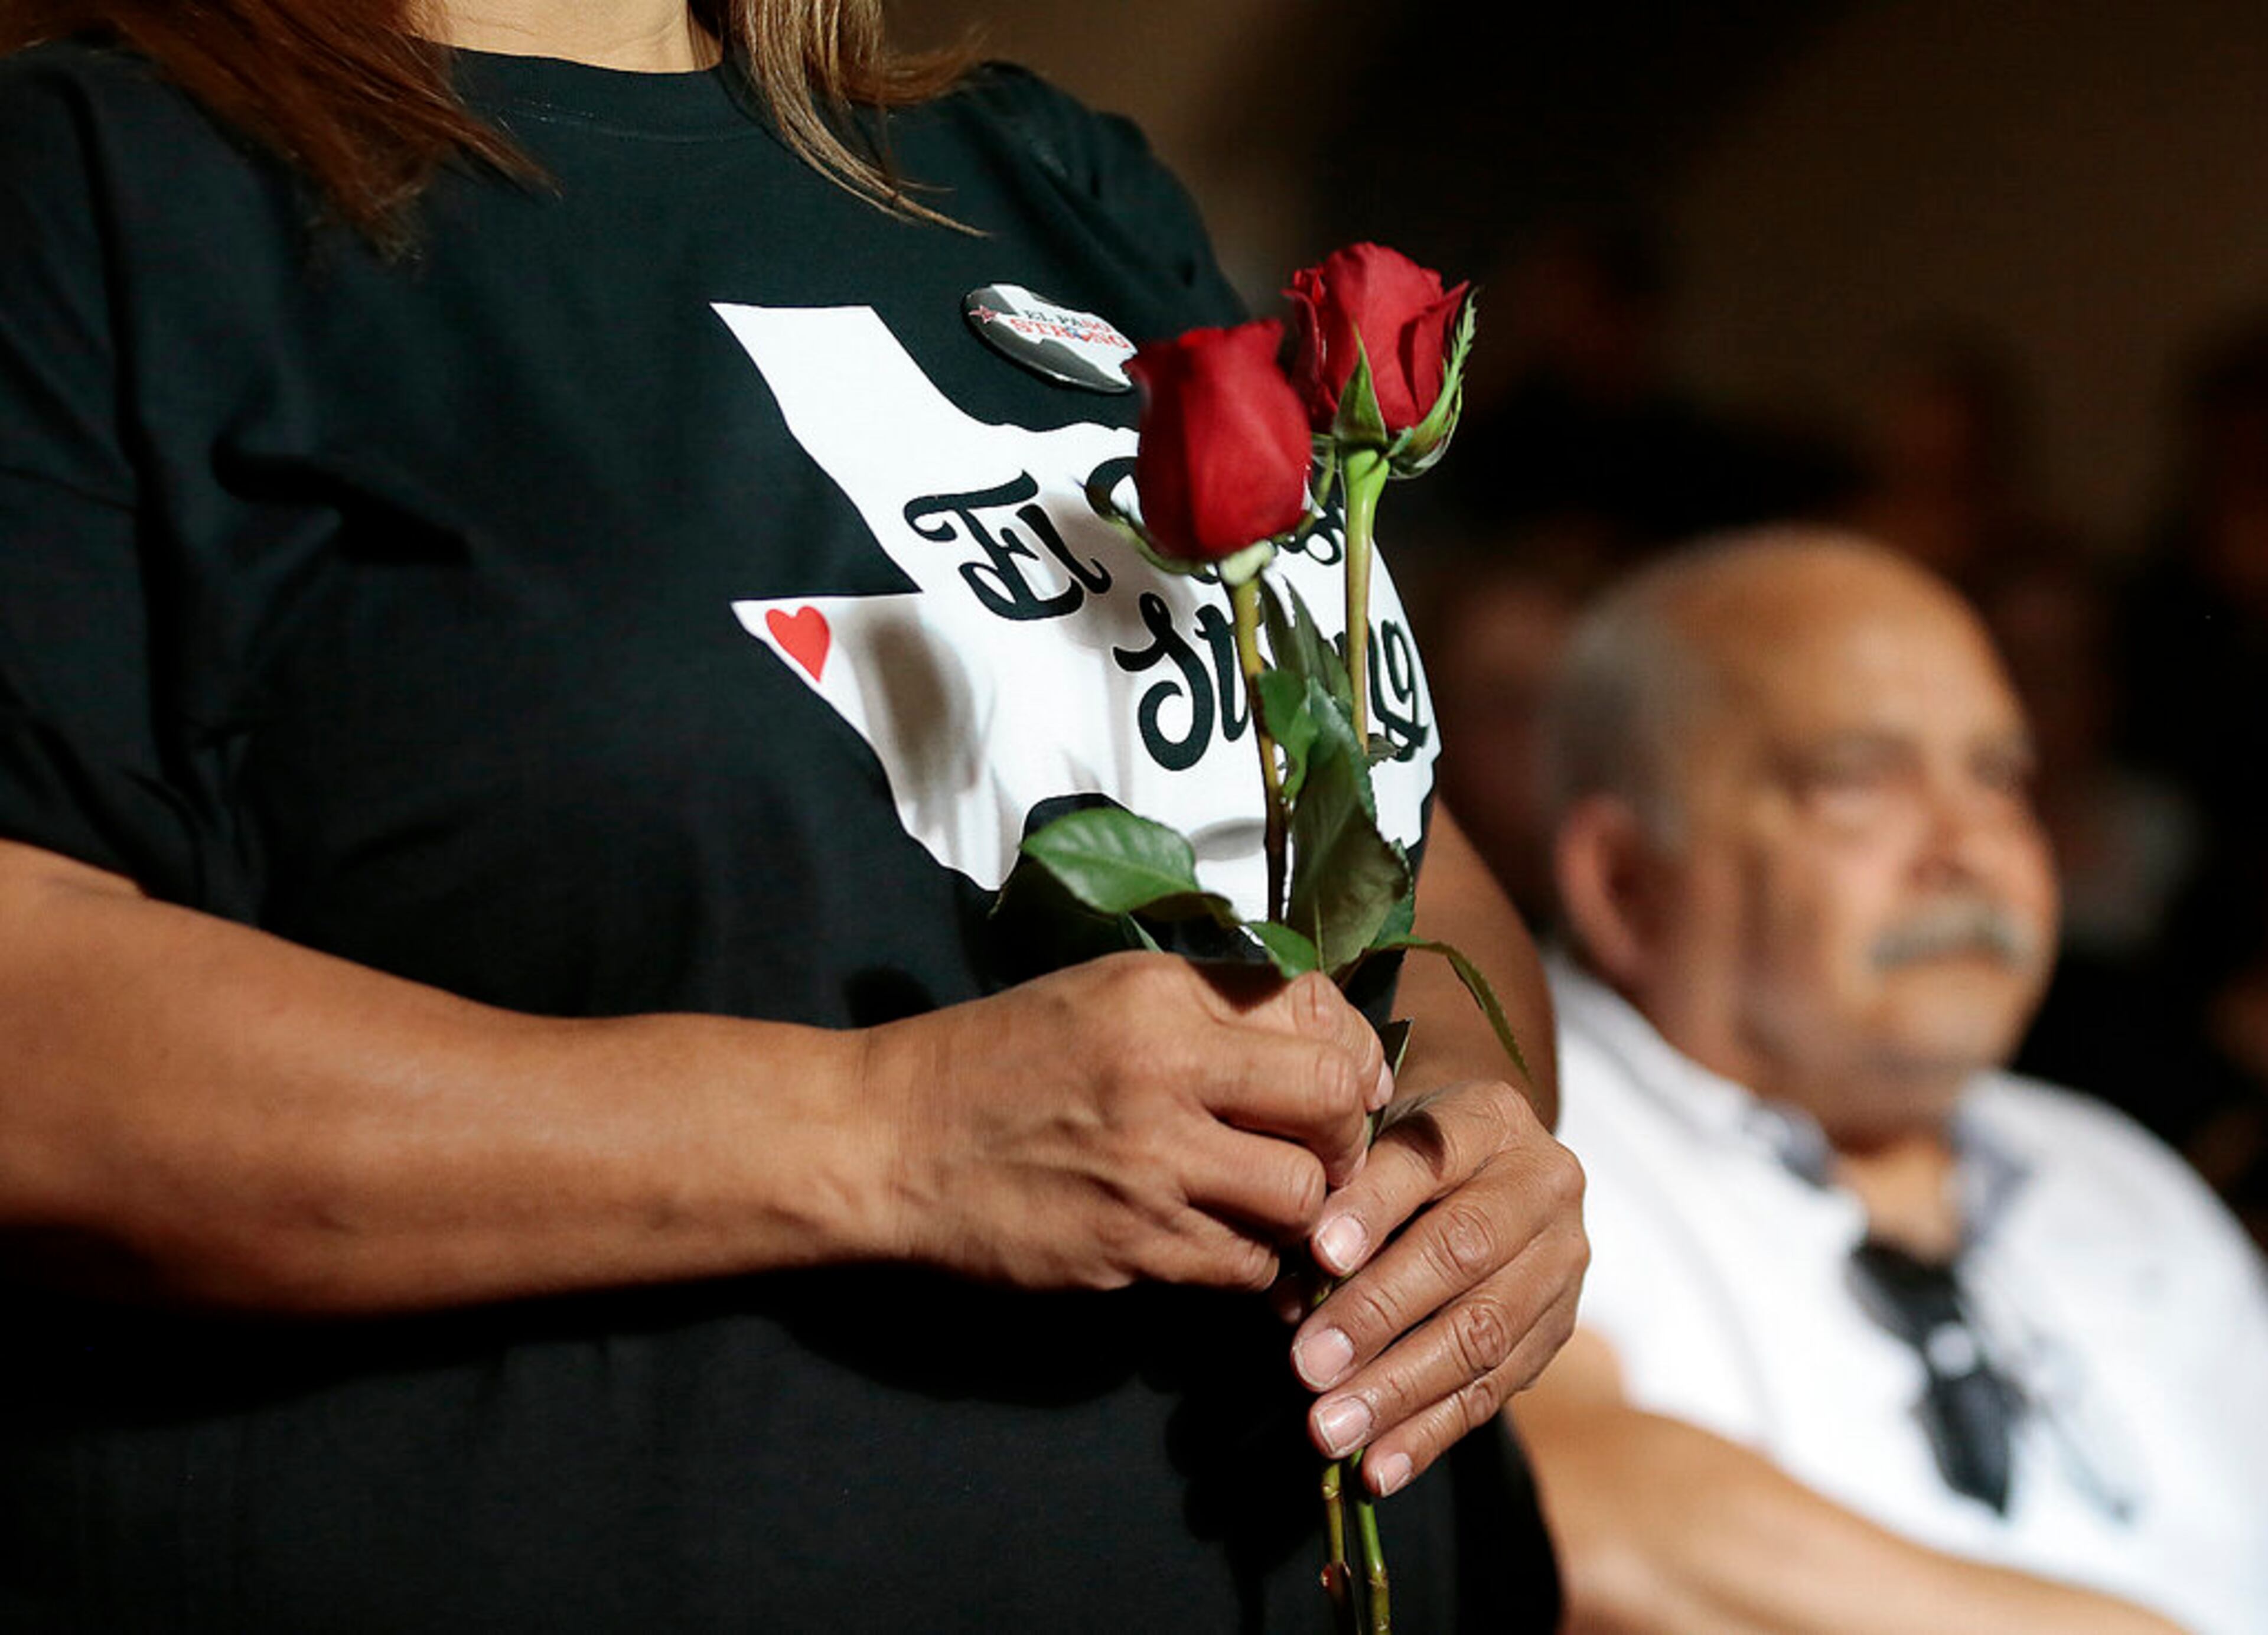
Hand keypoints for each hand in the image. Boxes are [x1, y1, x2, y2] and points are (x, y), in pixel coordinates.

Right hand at [859, 953, 1391, 1292]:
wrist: (887, 1139)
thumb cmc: (994, 1060)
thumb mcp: (1099, 994)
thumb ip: (1203, 1006)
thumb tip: (1313, 1037)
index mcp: (1159, 995)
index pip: (1315, 1008)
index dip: (1349, 1052)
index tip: (1342, 1083)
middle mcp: (1165, 1070)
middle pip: (1331, 1099)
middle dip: (1345, 1134)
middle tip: (1320, 1153)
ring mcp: (1149, 1166)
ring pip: (1302, 1197)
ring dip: (1302, 1208)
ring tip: (1270, 1205)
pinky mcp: (1130, 1247)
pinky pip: (1245, 1266)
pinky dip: (1251, 1263)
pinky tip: (1222, 1245)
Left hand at [1289, 1077, 1586, 1494]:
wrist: (1484, 1163)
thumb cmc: (1403, 1154)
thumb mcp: (1371, 1143)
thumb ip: (1335, 1200)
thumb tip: (1291, 1294)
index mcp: (1486, 1118)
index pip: (1426, 1161)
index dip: (1373, 1209)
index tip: (1318, 1253)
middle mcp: (1541, 1183)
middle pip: (1461, 1254)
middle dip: (1379, 1316)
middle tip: (1308, 1366)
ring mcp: (1561, 1260)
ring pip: (1481, 1333)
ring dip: (1400, 1391)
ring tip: (1331, 1431)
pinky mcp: (1557, 1329)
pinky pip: (1493, 1390)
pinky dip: (1430, 1433)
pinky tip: (1378, 1468)